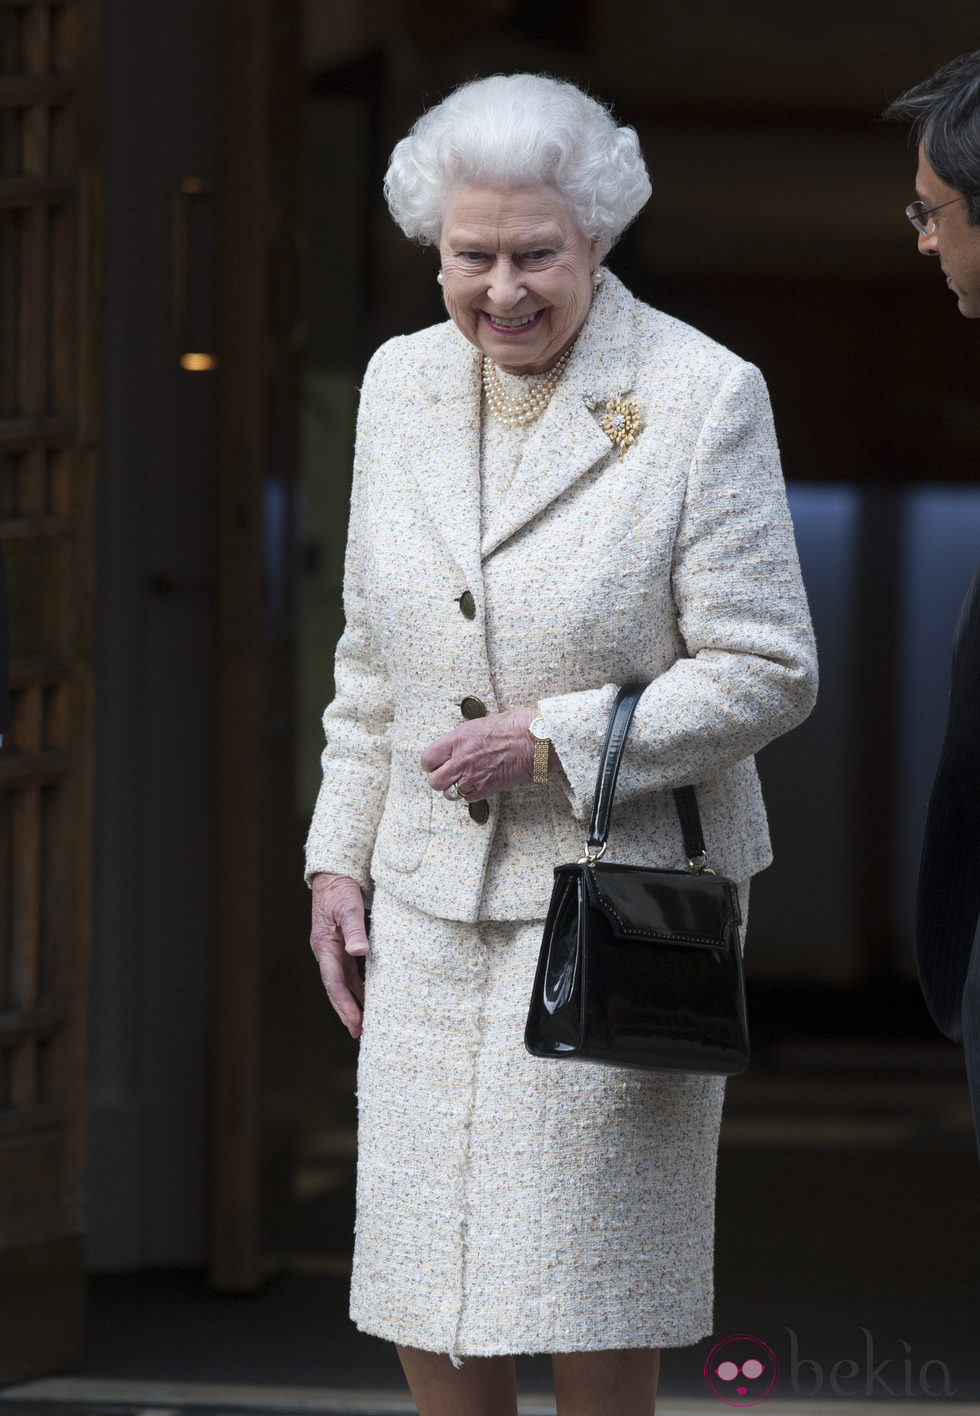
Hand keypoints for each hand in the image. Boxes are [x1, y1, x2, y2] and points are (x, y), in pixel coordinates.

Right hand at [310, 872, 368, 1038]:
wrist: (334, 874)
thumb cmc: (341, 889)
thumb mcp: (349, 907)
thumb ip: (354, 929)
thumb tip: (359, 952)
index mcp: (324, 946)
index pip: (334, 982)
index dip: (345, 1004)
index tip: (355, 1023)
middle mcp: (326, 951)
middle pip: (336, 988)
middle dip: (346, 1010)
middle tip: (359, 1032)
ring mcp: (332, 949)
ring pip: (342, 981)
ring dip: (352, 1001)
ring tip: (363, 1022)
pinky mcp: (339, 945)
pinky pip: (347, 971)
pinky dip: (356, 985)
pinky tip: (367, 994)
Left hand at [421, 705, 538, 800]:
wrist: (532, 740)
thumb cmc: (510, 728)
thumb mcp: (476, 726)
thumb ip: (458, 740)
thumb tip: (449, 750)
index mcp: (457, 740)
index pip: (427, 759)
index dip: (431, 763)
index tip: (437, 762)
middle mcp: (461, 760)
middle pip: (434, 780)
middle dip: (439, 778)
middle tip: (448, 773)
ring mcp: (473, 777)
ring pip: (448, 793)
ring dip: (453, 788)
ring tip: (463, 780)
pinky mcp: (485, 789)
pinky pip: (466, 799)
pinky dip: (469, 794)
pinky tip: (477, 783)